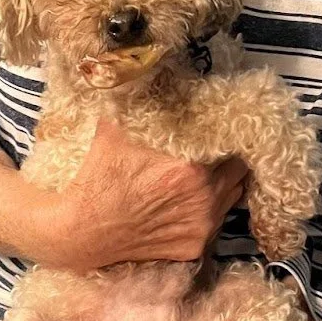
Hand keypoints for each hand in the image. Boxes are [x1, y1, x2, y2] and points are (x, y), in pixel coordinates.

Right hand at [43, 120, 246, 270]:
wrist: (83, 230)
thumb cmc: (100, 176)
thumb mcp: (118, 128)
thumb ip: (142, 102)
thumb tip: (154, 72)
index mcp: (191, 168)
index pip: (231, 143)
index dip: (226, 133)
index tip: (217, 128)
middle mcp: (204, 199)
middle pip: (238, 170)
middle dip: (226, 158)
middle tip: (212, 151)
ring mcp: (201, 227)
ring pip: (231, 197)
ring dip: (221, 185)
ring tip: (199, 176)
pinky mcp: (193, 248)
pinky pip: (215, 222)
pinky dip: (207, 210)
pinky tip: (186, 202)